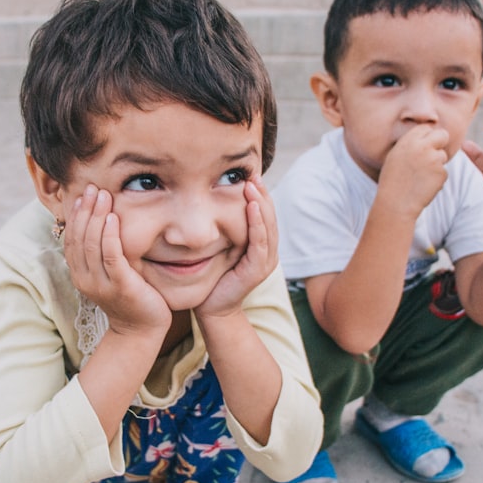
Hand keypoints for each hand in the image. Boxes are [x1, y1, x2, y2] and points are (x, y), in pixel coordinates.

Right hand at [63, 185, 171, 337]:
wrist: (141, 330)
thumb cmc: (130, 298)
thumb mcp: (111, 274)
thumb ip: (104, 253)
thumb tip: (106, 222)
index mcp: (80, 274)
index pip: (71, 240)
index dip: (75, 216)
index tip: (82, 195)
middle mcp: (85, 279)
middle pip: (80, 238)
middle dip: (86, 210)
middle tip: (93, 188)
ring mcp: (101, 284)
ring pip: (93, 244)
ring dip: (97, 217)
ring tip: (103, 195)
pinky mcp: (121, 286)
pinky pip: (111, 257)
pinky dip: (110, 235)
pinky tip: (114, 218)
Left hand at [195, 179, 277, 319]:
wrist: (212, 309)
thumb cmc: (213, 277)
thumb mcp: (220, 247)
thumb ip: (225, 228)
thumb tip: (212, 200)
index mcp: (261, 245)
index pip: (264, 214)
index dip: (259, 194)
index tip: (249, 174)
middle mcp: (267, 252)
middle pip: (270, 216)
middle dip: (262, 194)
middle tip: (252, 173)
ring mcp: (265, 262)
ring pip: (267, 227)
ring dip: (261, 204)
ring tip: (253, 185)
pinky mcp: (257, 270)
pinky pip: (260, 243)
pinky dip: (257, 224)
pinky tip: (252, 208)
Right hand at [377, 124, 449, 217]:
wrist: (395, 204)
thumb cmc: (392, 181)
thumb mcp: (395, 156)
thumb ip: (410, 144)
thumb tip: (425, 137)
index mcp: (408, 141)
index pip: (426, 128)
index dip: (426, 137)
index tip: (423, 146)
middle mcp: (422, 147)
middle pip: (442, 135)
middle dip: (440, 143)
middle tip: (432, 155)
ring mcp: (433, 159)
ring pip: (443, 155)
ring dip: (436, 164)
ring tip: (420, 177)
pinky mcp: (441, 173)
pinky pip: (443, 172)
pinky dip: (436, 178)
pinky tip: (424, 185)